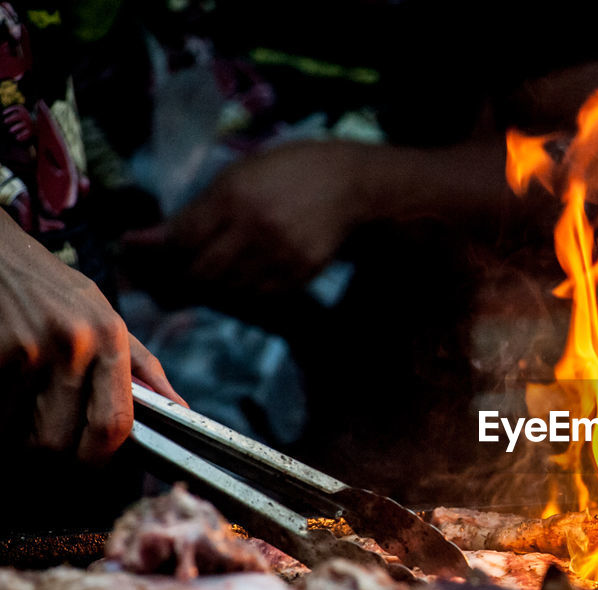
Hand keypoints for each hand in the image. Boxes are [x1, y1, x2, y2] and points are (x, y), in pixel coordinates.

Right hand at [1, 214, 182, 460]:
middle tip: (45, 448)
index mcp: (108, 339)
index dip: (99, 459)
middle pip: (59, 442)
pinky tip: (2, 397)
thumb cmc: (53, 287)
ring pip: (16, 435)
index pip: (113, 424)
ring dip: (14, 438)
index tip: (89, 463)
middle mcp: (71, 345)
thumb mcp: (105, 314)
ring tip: (19, 414)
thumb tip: (180, 409)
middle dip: (50, 457)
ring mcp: (25, 350)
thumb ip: (141, 366)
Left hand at [127, 140, 373, 296]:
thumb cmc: (288, 171)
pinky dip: (239, 293)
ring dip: (205, 288)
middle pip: (200, 272)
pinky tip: (234, 278)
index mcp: (234, 197)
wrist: (350, 185)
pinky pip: (257, 296)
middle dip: (175, 277)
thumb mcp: (239, 175)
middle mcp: (255, 230)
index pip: (180, 239)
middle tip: (161, 275)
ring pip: (226, 290)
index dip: (151, 250)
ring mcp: (280, 256)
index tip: (132, 249)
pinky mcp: (300, 274)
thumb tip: (149, 238)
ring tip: (196, 276)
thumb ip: (198, 209)